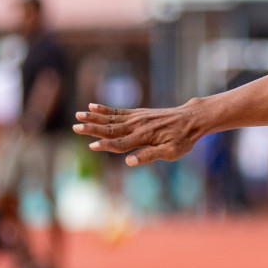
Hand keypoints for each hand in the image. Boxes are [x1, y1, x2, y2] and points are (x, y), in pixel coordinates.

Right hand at [74, 102, 204, 165]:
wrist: (192, 118)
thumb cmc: (183, 139)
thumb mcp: (171, 152)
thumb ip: (149, 156)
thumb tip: (129, 161)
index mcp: (144, 137)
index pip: (121, 143)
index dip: (106, 145)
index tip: (91, 146)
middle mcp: (138, 126)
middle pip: (111, 128)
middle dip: (92, 129)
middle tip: (75, 127)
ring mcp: (137, 117)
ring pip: (111, 118)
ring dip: (94, 117)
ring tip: (78, 115)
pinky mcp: (138, 113)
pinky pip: (118, 111)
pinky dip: (104, 109)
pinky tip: (92, 106)